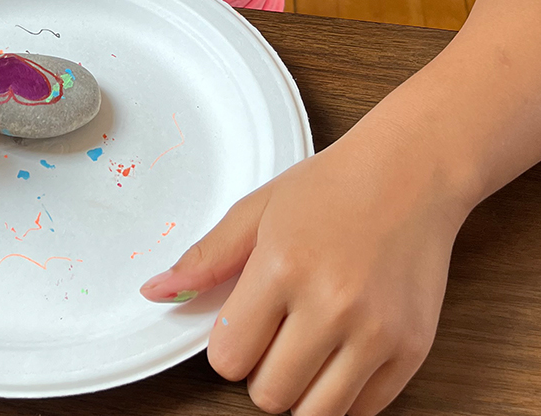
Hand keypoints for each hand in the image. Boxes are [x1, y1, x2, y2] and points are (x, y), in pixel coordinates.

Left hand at [140, 129, 467, 414]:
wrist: (410, 176)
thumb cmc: (332, 188)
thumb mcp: (257, 211)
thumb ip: (206, 259)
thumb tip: (155, 293)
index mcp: (282, 267)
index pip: (229, 357)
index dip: (228, 345)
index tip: (241, 322)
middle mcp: (331, 306)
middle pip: (269, 394)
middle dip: (260, 370)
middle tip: (274, 331)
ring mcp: (377, 333)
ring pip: (315, 414)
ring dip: (300, 390)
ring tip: (304, 345)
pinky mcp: (412, 351)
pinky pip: (363, 411)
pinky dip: (343, 393)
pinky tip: (338, 351)